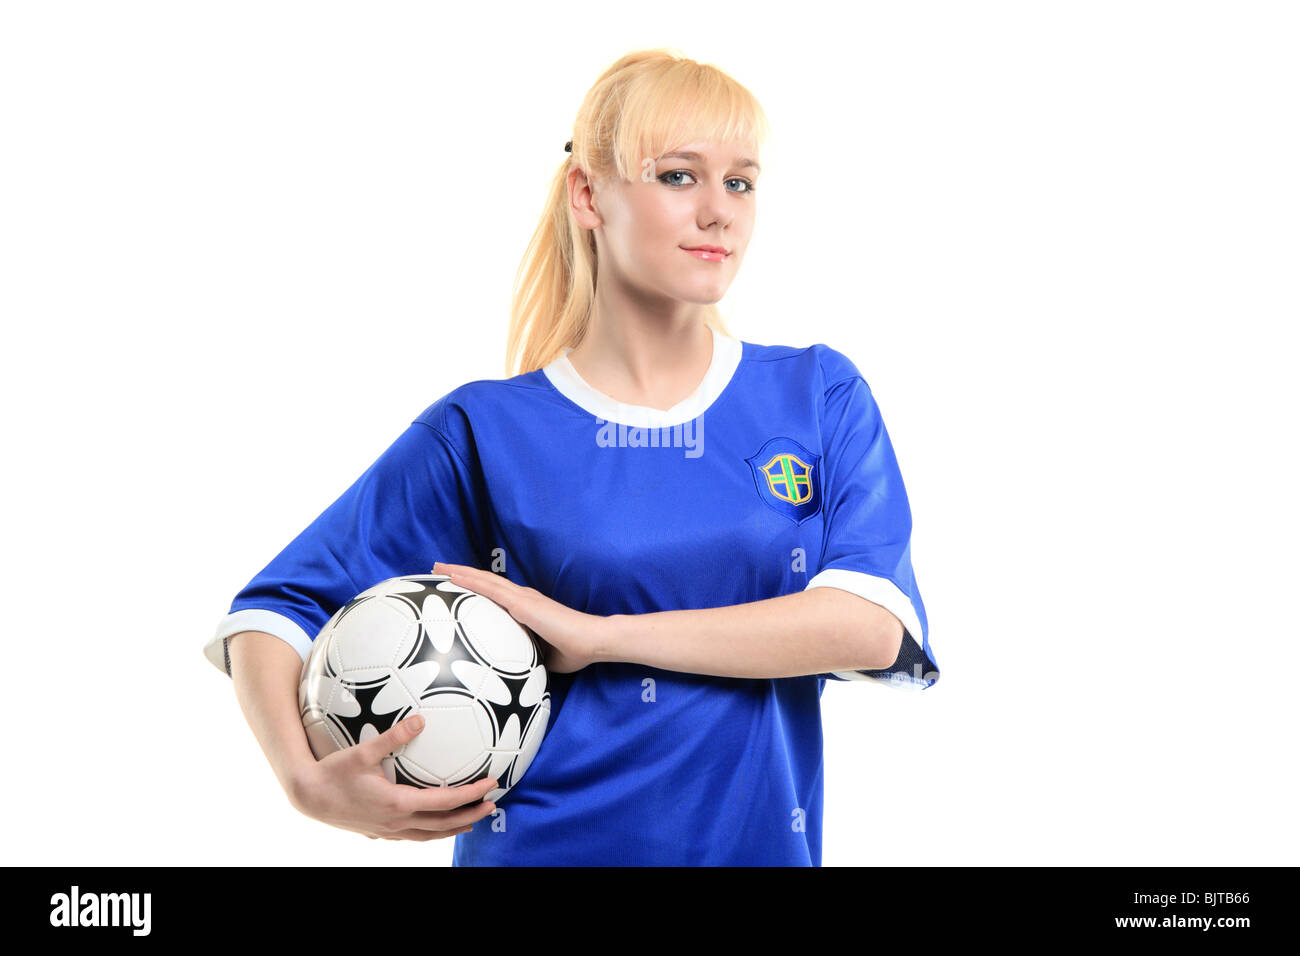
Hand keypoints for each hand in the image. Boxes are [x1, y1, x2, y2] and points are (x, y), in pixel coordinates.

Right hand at [290, 714, 498, 840]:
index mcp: (398, 803)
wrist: (308, 796)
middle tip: (492, 806)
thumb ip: (394, 736)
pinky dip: (430, 833)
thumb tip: (420, 719)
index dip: (471, 794)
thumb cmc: (334, 772)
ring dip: (453, 828)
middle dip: (470, 815)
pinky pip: (412, 837)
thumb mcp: (364, 751)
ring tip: (471, 821)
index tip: (491, 785)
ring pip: (428, 836)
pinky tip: (434, 826)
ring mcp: (387, 831)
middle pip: (443, 824)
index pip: (445, 802)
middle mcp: (396, 822)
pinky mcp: (378, 833)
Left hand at [432, 561, 606, 672]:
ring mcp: (521, 598)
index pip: (494, 595)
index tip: (456, 585)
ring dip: (459, 573)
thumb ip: (526, 656)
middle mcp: (521, 598)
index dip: (475, 587)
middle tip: (437, 570)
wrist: (591, 642)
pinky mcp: (522, 603)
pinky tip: (454, 578)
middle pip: (484, 582)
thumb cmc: (572, 651)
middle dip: (460, 575)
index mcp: (525, 608)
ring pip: (483, 580)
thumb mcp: (540, 656)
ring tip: (438, 568)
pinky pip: (490, 589)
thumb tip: (513, 671)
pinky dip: (470, 581)